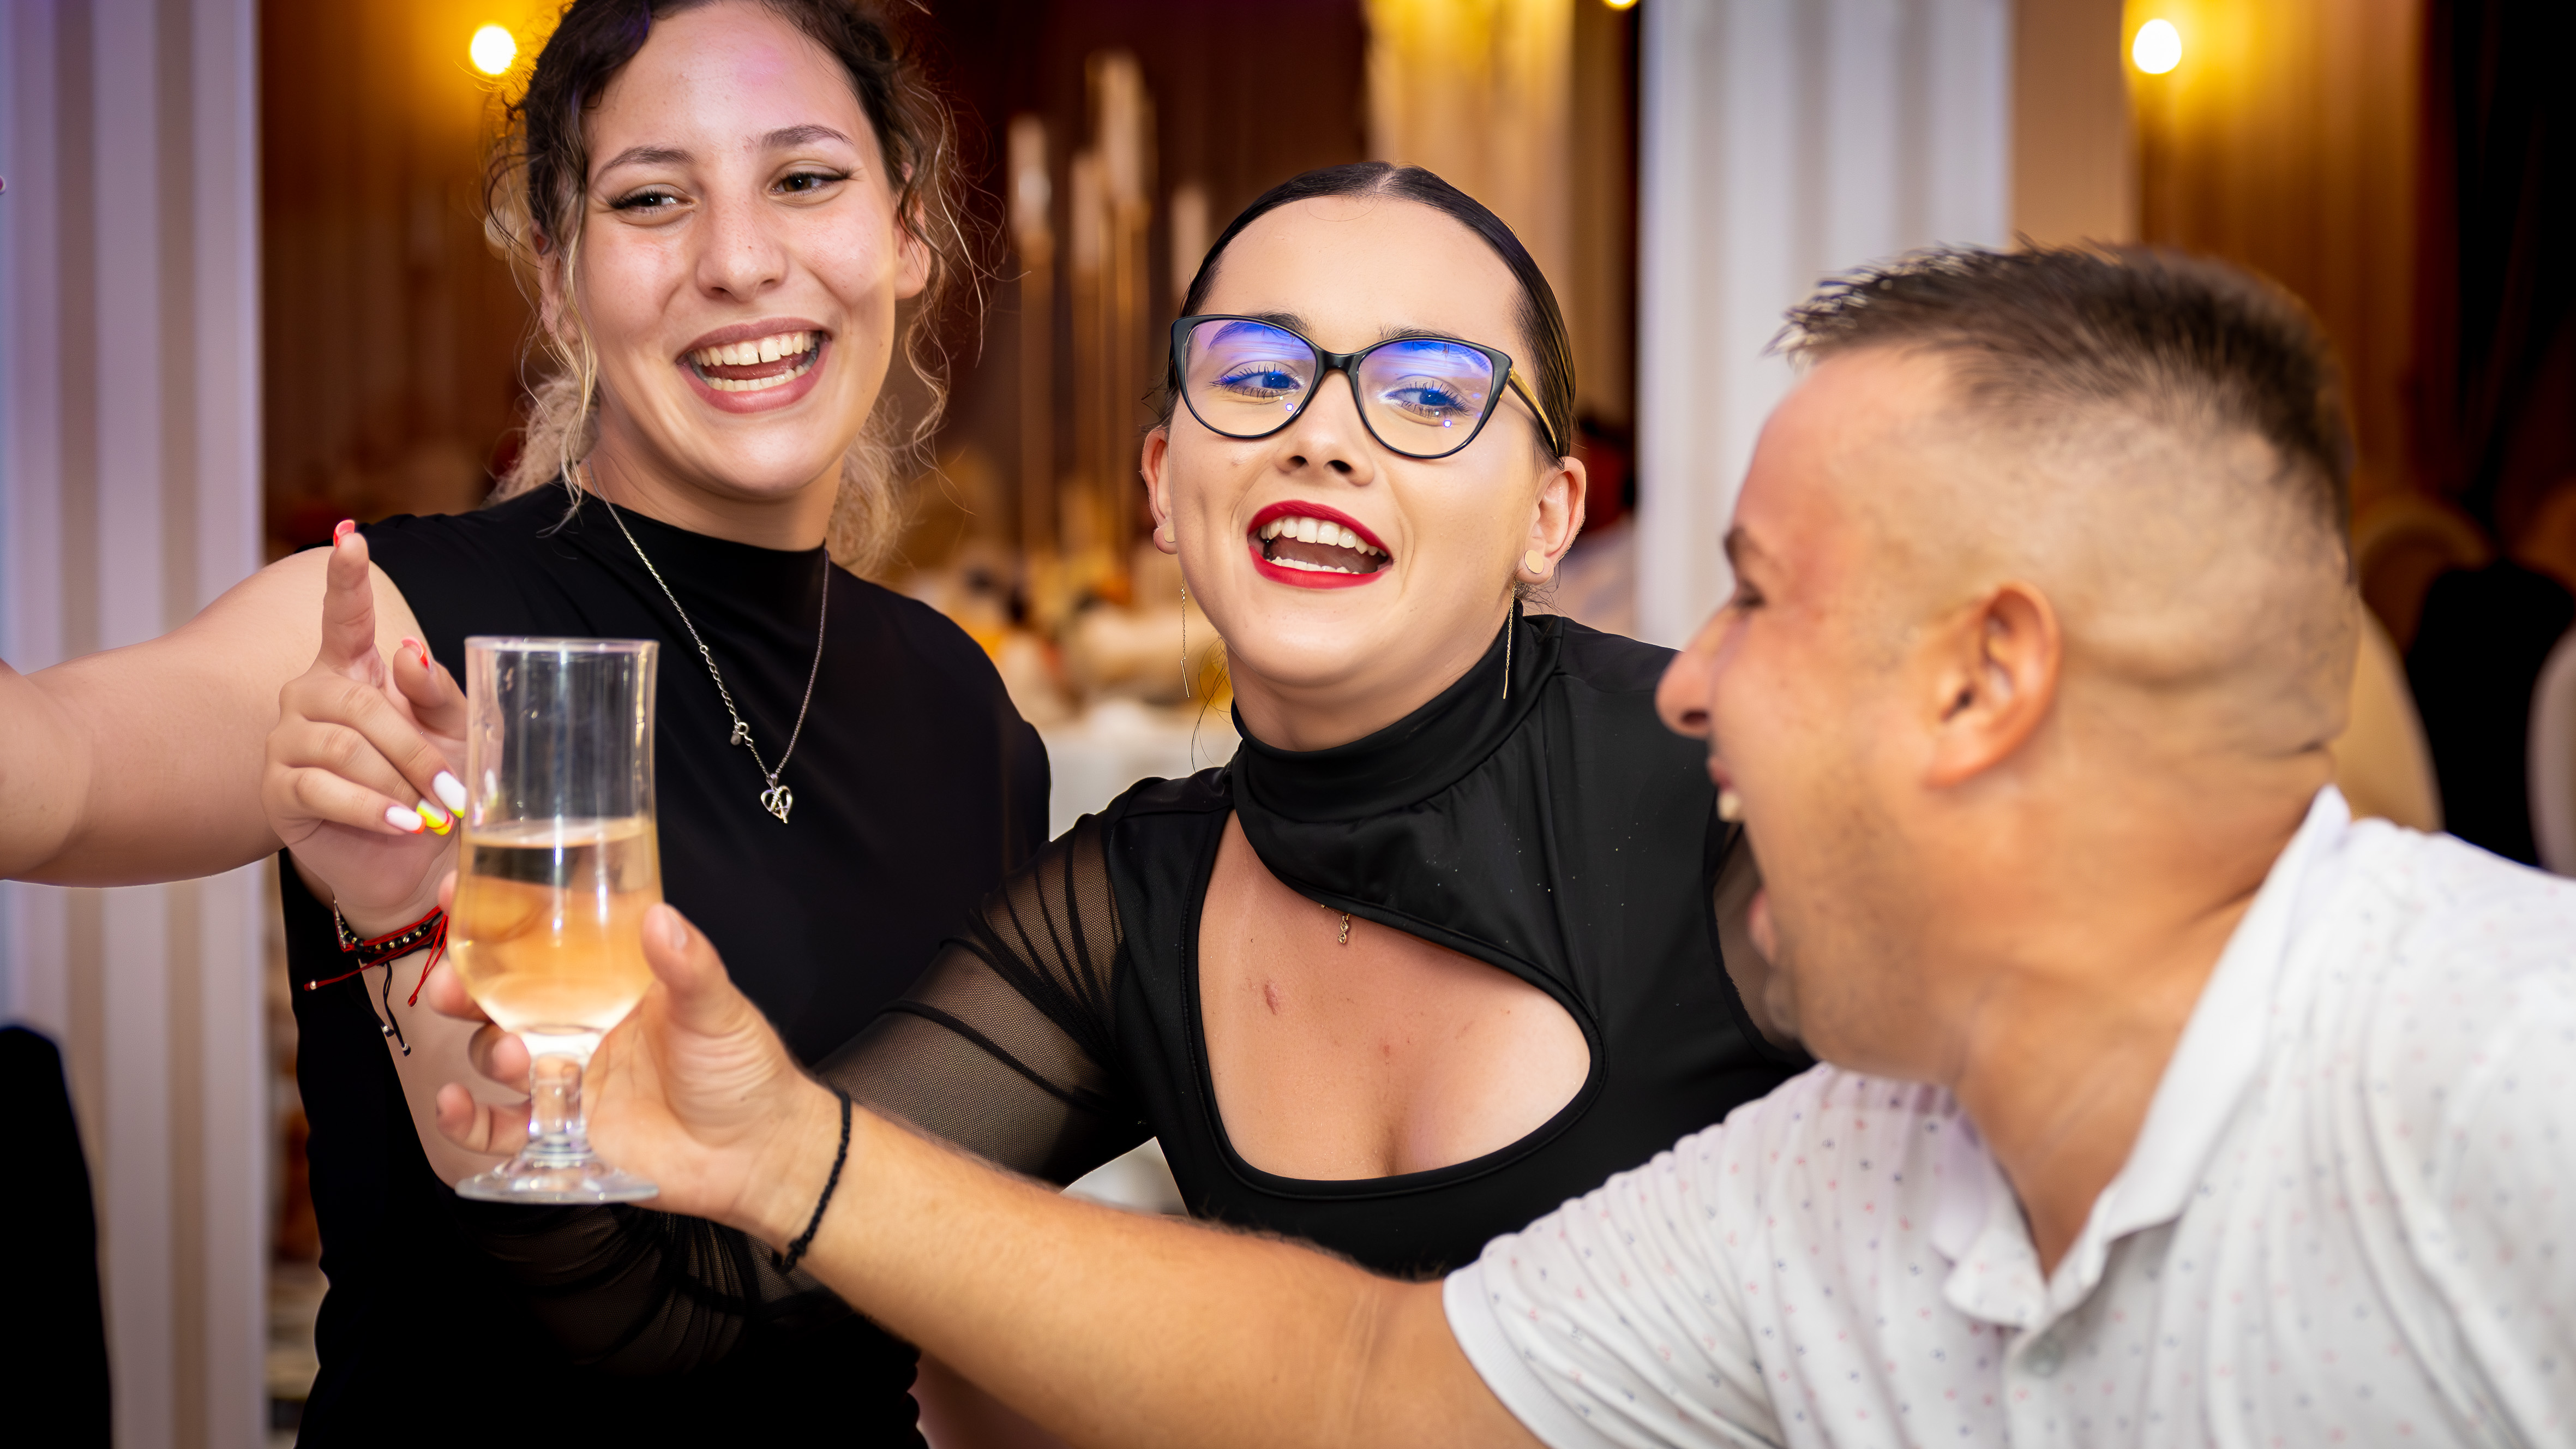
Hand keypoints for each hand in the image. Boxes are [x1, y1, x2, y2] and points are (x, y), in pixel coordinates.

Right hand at [261, 522, 466, 928]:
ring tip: (430, 814)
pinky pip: (320, 789)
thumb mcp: (454, 735)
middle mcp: (310, 696)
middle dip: (413, 749)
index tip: (350, 536)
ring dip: (395, 783)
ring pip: (340, 747)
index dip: (344, 577)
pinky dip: (369, 808)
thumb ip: (437, 692)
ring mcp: (287, 741)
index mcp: (353, 670)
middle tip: (454, 792)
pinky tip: (400, 824)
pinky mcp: (278, 790)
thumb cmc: (434, 785)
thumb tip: (409, 651)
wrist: (414, 860)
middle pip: (358, 704)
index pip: (343, 615)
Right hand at [443, 900, 838, 1241]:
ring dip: (483, 1048)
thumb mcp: (717, 1009)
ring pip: (493, 1054)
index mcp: (609, 983)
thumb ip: (689, 966)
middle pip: (499, 997)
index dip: (495, 917)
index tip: (454, 892)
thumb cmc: (743, 1070)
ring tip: (509, 1053)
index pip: (541, 940)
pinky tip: (452, 1104)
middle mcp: (577, 1026)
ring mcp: (564, 1078)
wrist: (756, 1153)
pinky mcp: (560, 1131)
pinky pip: (497, 1126)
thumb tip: (660, 916)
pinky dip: (464, 1119)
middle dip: (461, 986)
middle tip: (448, 984)